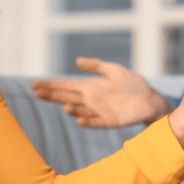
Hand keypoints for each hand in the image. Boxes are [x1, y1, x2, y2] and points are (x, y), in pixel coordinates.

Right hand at [31, 58, 171, 127]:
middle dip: (52, 96)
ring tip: (64, 106)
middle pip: (67, 98)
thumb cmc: (131, 83)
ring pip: (80, 110)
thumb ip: (96, 65)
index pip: (65, 86)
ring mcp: (99, 111)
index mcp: (89, 87)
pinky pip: (96, 122)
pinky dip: (88, 121)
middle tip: (37, 92)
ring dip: (72, 109)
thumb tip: (78, 60)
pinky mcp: (110, 121)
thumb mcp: (113, 70)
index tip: (34, 85)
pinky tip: (79, 119)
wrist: (149, 98)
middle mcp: (90, 100)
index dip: (50, 86)